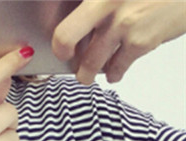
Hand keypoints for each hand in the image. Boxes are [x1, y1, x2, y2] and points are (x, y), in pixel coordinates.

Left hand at [53, 0, 185, 83]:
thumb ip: (104, 2)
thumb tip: (87, 20)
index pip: (69, 20)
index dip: (59, 31)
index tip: (60, 38)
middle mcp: (108, 1)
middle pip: (66, 37)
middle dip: (64, 53)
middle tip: (68, 58)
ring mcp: (123, 23)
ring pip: (91, 60)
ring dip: (88, 72)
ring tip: (88, 74)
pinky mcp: (140, 41)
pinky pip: (117, 67)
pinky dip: (114, 73)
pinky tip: (114, 72)